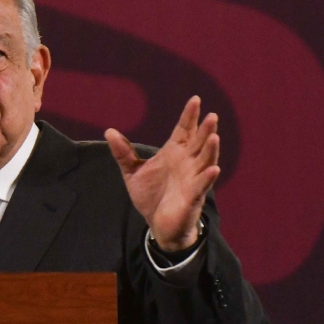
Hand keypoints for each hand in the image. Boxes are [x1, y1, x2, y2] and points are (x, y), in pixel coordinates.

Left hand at [105, 96, 219, 250]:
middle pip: (199, 142)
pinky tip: (214, 169)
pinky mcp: (193, 196)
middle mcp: (187, 162)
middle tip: (212, 115)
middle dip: (205, 129)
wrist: (157, 223)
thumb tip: (109, 131)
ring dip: (211, 149)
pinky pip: (202, 185)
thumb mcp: (132, 172)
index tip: (195, 99)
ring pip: (205, 161)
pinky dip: (208, 177)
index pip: (184, 130)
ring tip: (215, 136)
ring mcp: (193, 178)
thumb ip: (123, 153)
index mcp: (174, 152)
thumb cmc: (150, 195)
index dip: (190, 116)